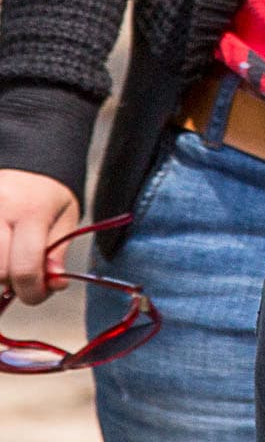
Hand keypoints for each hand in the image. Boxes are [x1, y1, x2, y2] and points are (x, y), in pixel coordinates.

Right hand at [0, 166, 78, 305]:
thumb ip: (58, 252)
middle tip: (25, 275)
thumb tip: (54, 284)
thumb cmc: (47, 193)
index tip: (39, 293)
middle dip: (13, 282)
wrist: (26, 163)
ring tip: (10, 260)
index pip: (25, 267)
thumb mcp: (66, 217)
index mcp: (32, 209)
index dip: (33, 291)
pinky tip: (1, 254)